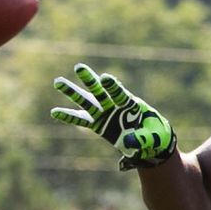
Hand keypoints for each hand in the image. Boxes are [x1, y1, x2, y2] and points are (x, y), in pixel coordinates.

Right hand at [50, 65, 176, 169]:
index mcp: (131, 104)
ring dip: (73, 92)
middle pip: (100, 92)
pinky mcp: (98, 124)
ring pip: (87, 102)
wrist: (150, 142)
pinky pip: (81, 120)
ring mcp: (105, 114)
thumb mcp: (153, 137)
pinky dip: (69, 116)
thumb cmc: (155, 135)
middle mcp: (115, 106)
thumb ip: (142, 138)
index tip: (105, 79)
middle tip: (79, 67)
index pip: (120, 93)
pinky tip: (55, 112)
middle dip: (90, 80)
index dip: (113, 87)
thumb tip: (128, 142)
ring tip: (58, 82)